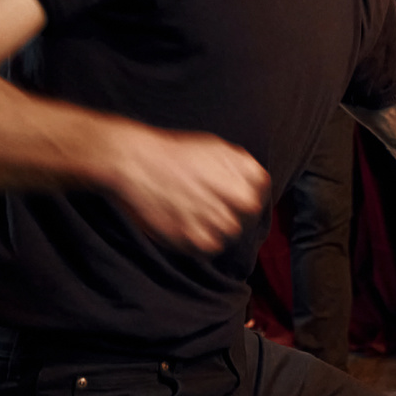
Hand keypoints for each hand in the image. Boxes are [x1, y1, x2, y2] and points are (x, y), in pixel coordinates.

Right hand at [103, 123, 269, 252]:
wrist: (135, 162)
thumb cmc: (175, 154)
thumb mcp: (217, 148)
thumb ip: (241, 167)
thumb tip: (256, 183)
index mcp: (245, 175)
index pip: (261, 191)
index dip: (248, 193)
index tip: (233, 195)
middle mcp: (236, 198)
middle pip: (248, 216)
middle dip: (234, 211)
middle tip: (212, 206)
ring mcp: (216, 219)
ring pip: (229, 232)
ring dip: (217, 225)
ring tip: (195, 212)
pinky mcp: (194, 238)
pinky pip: (209, 247)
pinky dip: (200, 239)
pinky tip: (187, 224)